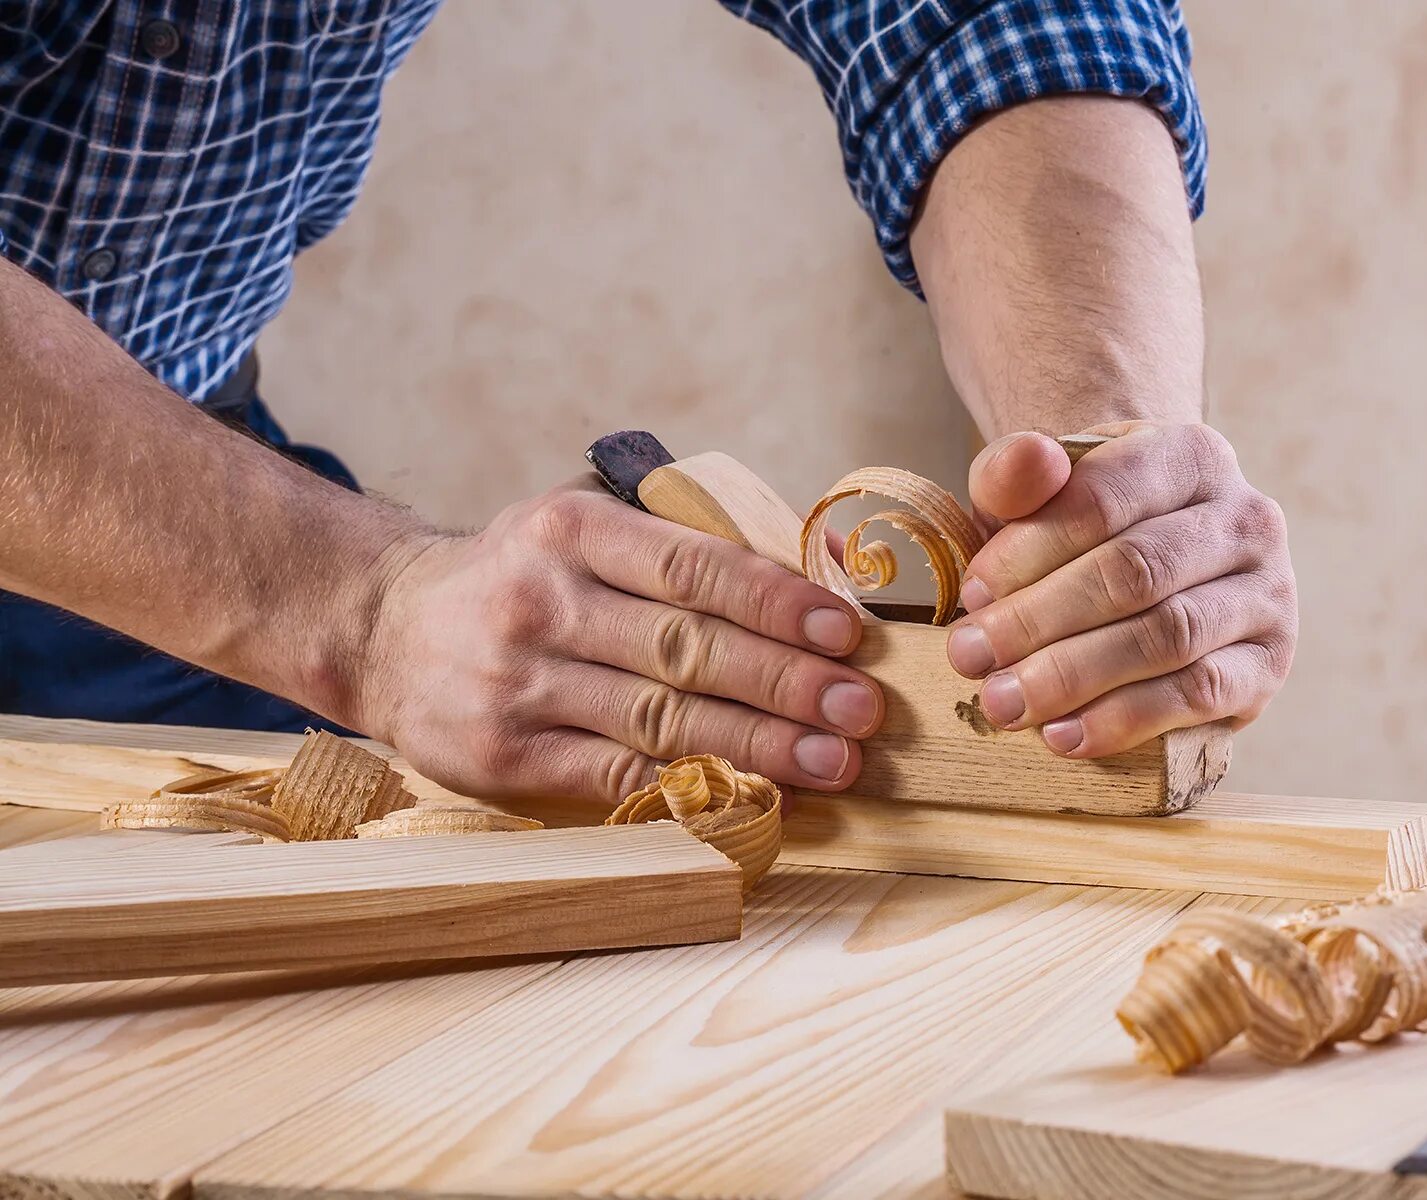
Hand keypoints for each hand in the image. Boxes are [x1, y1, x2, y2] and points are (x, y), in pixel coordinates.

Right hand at [354, 477, 882, 803]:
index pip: (693, 568)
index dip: (777, 603)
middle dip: (786, 682)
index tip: (847, 634)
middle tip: (862, 710)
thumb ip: (682, 550)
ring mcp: (517, 683)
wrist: (385, 627)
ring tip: (834, 762)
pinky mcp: (502, 755)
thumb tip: (822, 579)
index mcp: (573, 530)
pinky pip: (615, 778)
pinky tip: (756, 798)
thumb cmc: (522, 577)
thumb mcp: (584, 529)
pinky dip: (692, 791)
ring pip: (660, 720)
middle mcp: (541, 601)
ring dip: (758, 745)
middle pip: (686, 649)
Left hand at [945, 423, 1295, 756]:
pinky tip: (1063, 736)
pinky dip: (1124, 720)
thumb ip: (1016, 472)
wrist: (1156, 573)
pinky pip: (1198, 695)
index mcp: (1191, 455)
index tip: (971, 593)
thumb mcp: (1040, 492)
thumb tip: (1028, 461)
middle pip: (1135, 570)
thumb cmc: (1085, 529)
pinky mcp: (1268, 664)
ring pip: (1167, 636)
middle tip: (971, 657)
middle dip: (1039, 619)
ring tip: (1004, 702)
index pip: (1105, 497)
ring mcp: (1268, 594)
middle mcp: (1246, 518)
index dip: (1029, 550)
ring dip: (1073, 676)